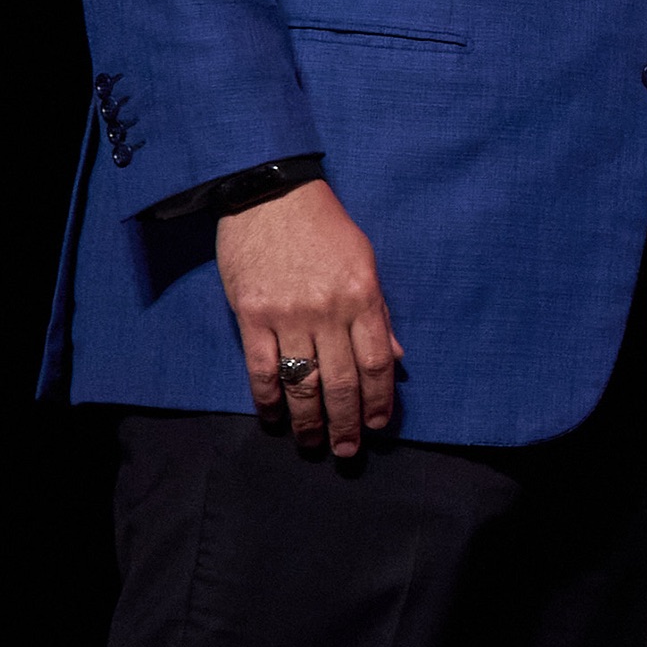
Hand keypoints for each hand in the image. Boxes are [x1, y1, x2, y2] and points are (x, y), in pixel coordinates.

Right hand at [217, 179, 401, 455]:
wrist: (270, 196)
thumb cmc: (325, 228)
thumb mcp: (365, 263)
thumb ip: (379, 313)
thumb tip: (396, 357)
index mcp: (363, 297)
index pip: (377, 362)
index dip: (379, 399)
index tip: (378, 425)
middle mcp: (328, 311)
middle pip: (341, 381)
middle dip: (346, 422)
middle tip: (346, 450)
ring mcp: (287, 315)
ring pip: (302, 382)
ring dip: (308, 420)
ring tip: (312, 443)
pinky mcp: (251, 315)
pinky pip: (261, 368)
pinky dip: (268, 399)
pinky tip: (274, 418)